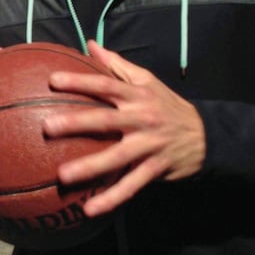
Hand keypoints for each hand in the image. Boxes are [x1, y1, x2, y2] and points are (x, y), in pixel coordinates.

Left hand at [45, 40, 205, 215]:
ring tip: (63, 176)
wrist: (207, 135)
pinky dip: (111, 199)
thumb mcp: (147, 80)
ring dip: (90, 167)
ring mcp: (149, 146)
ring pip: (117, 158)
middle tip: (47, 127)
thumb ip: (116, 65)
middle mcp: (142, 119)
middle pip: (106, 120)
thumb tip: (90, 44)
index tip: (52, 80)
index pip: (105, 85)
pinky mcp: (155, 169)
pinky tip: (89, 209)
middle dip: (76, 123)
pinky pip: (131, 186)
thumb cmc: (167, 105)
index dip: (79, 81)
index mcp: (137, 95)